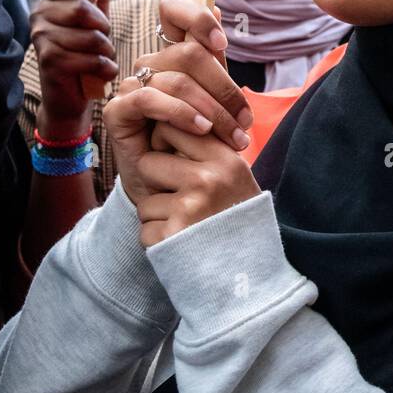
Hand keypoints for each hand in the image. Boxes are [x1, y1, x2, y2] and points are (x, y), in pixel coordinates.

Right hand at [31, 0, 117, 137]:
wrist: (72, 96)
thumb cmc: (85, 51)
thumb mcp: (96, 17)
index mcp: (49, 0)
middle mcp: (39, 16)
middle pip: (81, 7)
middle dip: (103, 26)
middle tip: (103, 39)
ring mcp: (41, 39)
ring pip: (89, 35)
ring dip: (106, 50)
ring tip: (102, 58)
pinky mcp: (49, 61)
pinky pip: (89, 57)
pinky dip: (105, 67)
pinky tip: (103, 72)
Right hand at [103, 0, 252, 204]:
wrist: (173, 187)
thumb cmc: (197, 142)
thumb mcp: (214, 100)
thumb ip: (214, 60)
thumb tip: (219, 8)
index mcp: (171, 54)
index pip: (172, 11)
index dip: (196, 18)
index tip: (221, 43)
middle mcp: (149, 65)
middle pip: (187, 53)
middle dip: (224, 88)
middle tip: (245, 121)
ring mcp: (131, 86)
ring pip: (175, 79)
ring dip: (213, 109)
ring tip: (234, 137)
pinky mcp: (117, 111)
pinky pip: (149, 99)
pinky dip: (181, 113)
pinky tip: (201, 129)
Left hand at [134, 122, 260, 246]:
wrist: (249, 269)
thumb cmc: (236, 216)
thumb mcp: (233, 173)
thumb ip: (205, 148)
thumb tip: (165, 122)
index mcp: (224, 159)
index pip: (170, 129)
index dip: (164, 145)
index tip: (174, 161)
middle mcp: (208, 180)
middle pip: (148, 163)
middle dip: (155, 183)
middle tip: (179, 199)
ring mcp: (190, 208)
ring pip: (144, 202)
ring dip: (158, 216)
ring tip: (185, 224)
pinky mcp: (173, 236)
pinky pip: (144, 230)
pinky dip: (157, 240)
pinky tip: (180, 242)